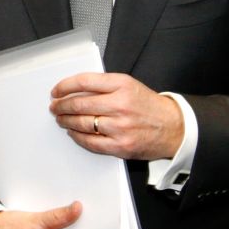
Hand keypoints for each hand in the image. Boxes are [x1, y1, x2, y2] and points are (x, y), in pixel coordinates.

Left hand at [50, 72, 183, 161]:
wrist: (173, 127)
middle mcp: (120, 105)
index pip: (84, 82)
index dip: (65, 86)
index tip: (56, 91)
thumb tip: (75, 91)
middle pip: (79, 104)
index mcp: (122, 85)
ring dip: (66, 121)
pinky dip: (77, 137)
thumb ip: (105, 86)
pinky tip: (73, 132)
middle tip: (55, 107)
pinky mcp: (120, 146)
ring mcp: (119, 127)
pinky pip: (90, 142)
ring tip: (61, 119)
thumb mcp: (130, 86)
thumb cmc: (150, 107)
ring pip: (82, 123)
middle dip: (61, 106)